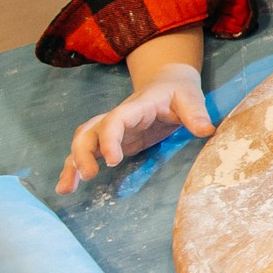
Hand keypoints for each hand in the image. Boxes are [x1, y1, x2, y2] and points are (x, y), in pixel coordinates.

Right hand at [58, 65, 212, 194]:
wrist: (167, 83)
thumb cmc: (178, 91)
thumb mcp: (190, 97)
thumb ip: (196, 113)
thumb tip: (206, 130)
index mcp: (134, 107)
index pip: (114, 121)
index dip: (109, 139)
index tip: (114, 160)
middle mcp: (117, 119)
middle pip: (88, 132)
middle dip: (83, 153)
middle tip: (89, 176)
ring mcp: (112, 132)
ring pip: (82, 143)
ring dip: (72, 164)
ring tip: (65, 190)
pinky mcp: (112, 143)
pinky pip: (89, 154)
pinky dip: (75, 169)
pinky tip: (68, 187)